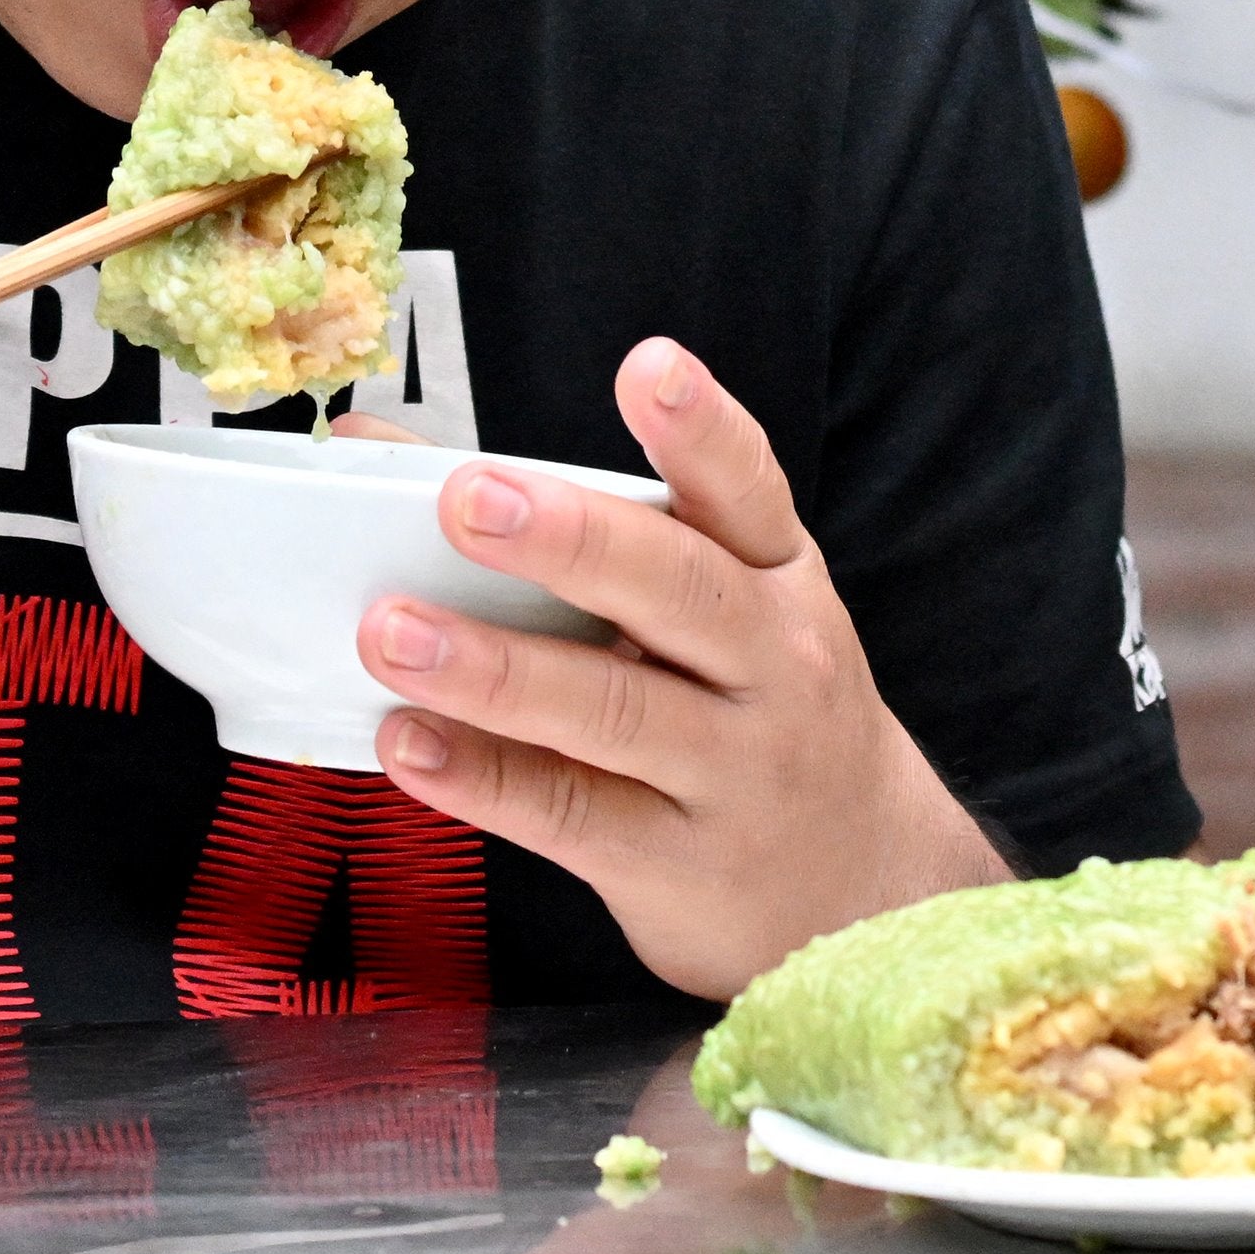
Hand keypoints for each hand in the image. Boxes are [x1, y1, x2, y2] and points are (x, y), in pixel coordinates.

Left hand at [362, 337, 1003, 996]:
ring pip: (612, 710)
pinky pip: (571, 814)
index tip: (649, 367)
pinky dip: (482, 777)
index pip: (746, 490)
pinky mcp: (680, 864)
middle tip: (468, 498)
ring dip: (494, 668)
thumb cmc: (758, 714)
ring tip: (392, 629)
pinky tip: (408, 741)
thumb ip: (594, 539)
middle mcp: (773, 666)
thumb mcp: (727, 612)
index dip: (700, 428)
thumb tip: (390, 454)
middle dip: (572, 541)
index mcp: (779, 578)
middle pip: (679, 592)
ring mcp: (734, 771)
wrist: (865, 886)